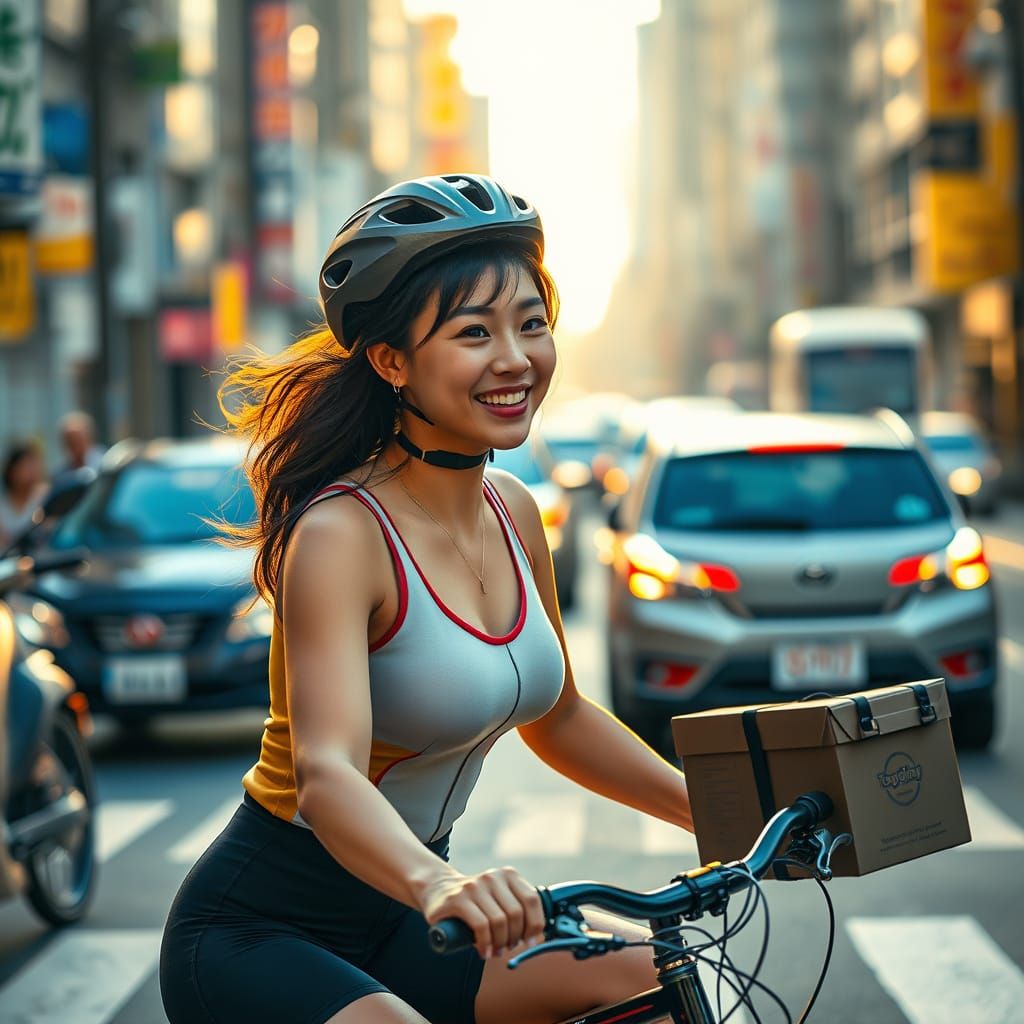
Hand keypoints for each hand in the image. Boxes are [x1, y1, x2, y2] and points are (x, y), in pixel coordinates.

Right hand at [419, 866, 545, 958]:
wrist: (437, 889)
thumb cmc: (474, 900)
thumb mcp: (497, 896)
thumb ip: (516, 908)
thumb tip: (537, 935)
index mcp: (507, 875)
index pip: (531, 899)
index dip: (535, 924)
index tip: (531, 941)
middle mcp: (492, 877)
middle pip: (516, 914)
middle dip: (515, 938)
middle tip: (507, 949)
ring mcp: (474, 886)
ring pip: (499, 921)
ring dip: (500, 944)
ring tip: (495, 952)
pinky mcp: (457, 899)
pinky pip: (480, 926)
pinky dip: (485, 943)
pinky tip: (483, 951)